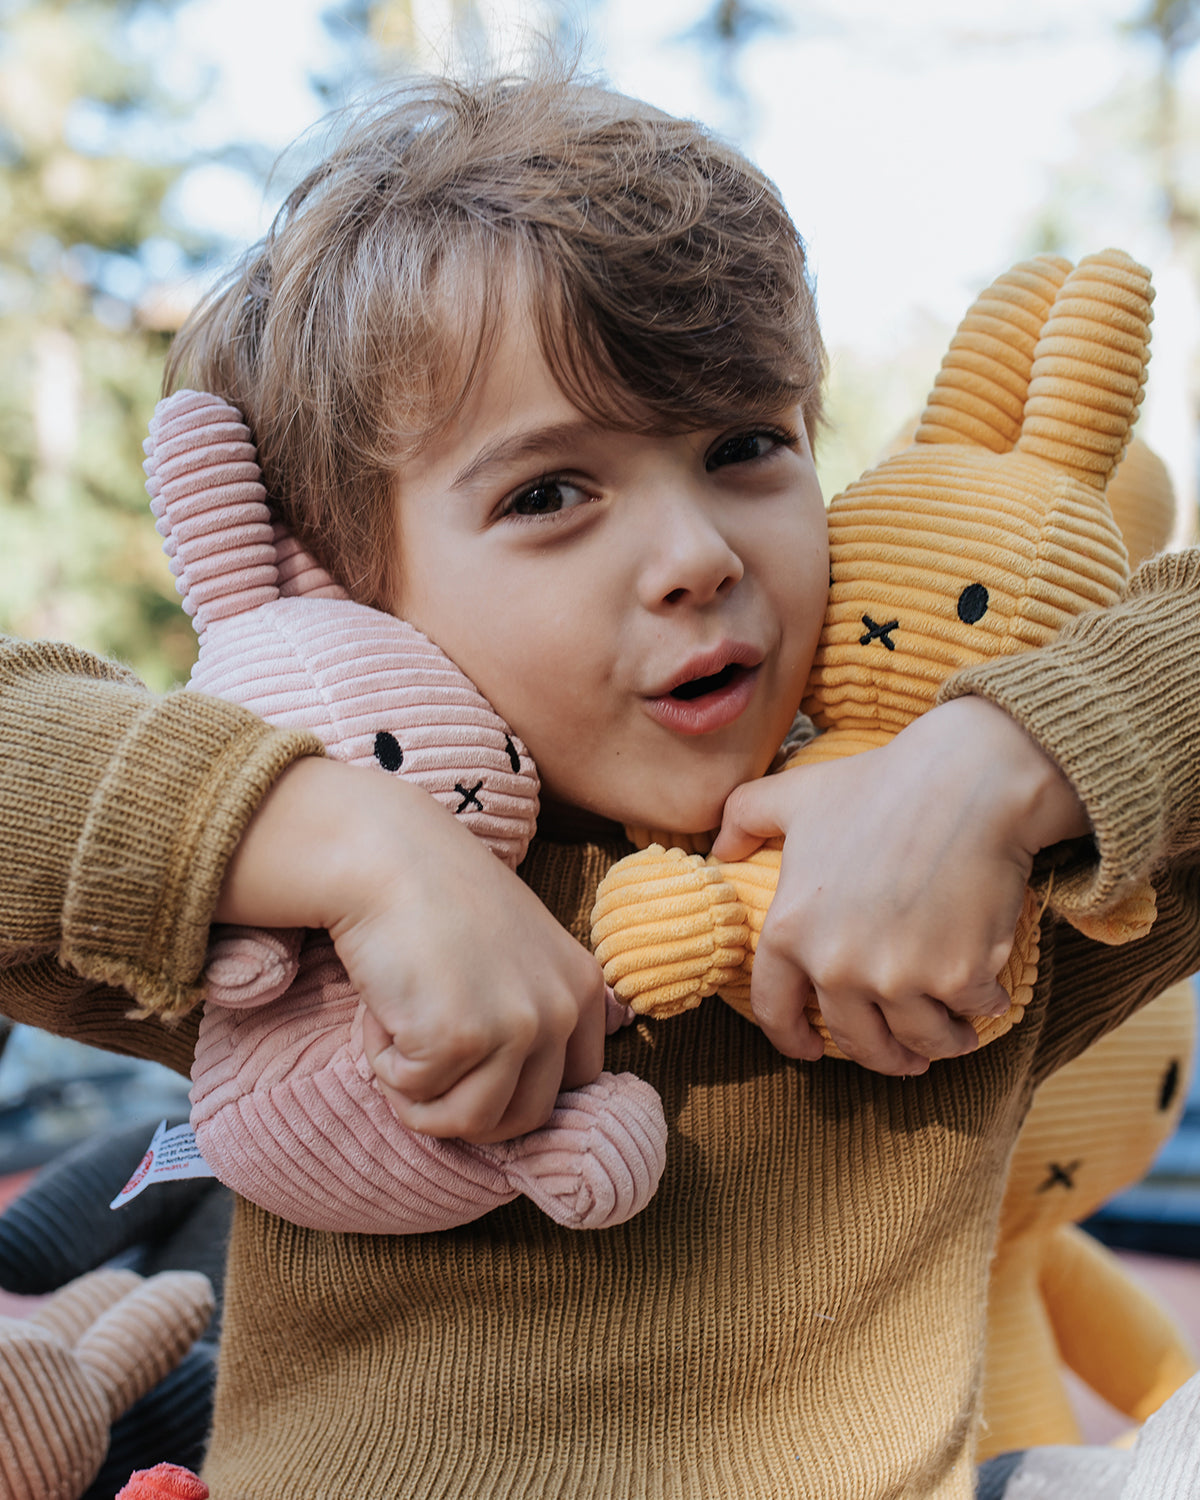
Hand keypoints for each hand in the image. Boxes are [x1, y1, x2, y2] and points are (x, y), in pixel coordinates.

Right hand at [215, 758, 607, 1142]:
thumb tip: (508, 1103)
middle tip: (423, 1063)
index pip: (576, 1086)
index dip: (516, 1089)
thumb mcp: (513, 954)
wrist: (386, 856)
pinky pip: (415, 1095)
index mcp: (583, 987)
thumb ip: (528, 1012)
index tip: (473, 1072)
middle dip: (466, 1106)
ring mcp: (517, 1025)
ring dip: (423, 1097)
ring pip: (473, 1123)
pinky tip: (382, 1008)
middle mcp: (562, 1008)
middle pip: (526, 1117)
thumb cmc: (434, 902)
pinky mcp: (461, 1037)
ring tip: (400, 1036)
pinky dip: (385, 1064)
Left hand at [711, 696, 1089, 1074]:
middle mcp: (836, 965)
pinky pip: (970, 1013)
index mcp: (789, 931)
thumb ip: (744, 818)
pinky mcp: (957, 977)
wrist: (968, 779)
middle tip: (902, 1055)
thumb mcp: (795, 794)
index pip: (775, 1011)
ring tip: (950, 1037)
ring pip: (918, 1042)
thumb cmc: (879, 784)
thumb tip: (720, 851)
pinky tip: (985, 997)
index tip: (811, 1050)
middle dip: (881, 1056)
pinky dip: (980, 1009)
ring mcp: (897, 977)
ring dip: (935, 1046)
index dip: (792, 1039)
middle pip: (857, 1041)